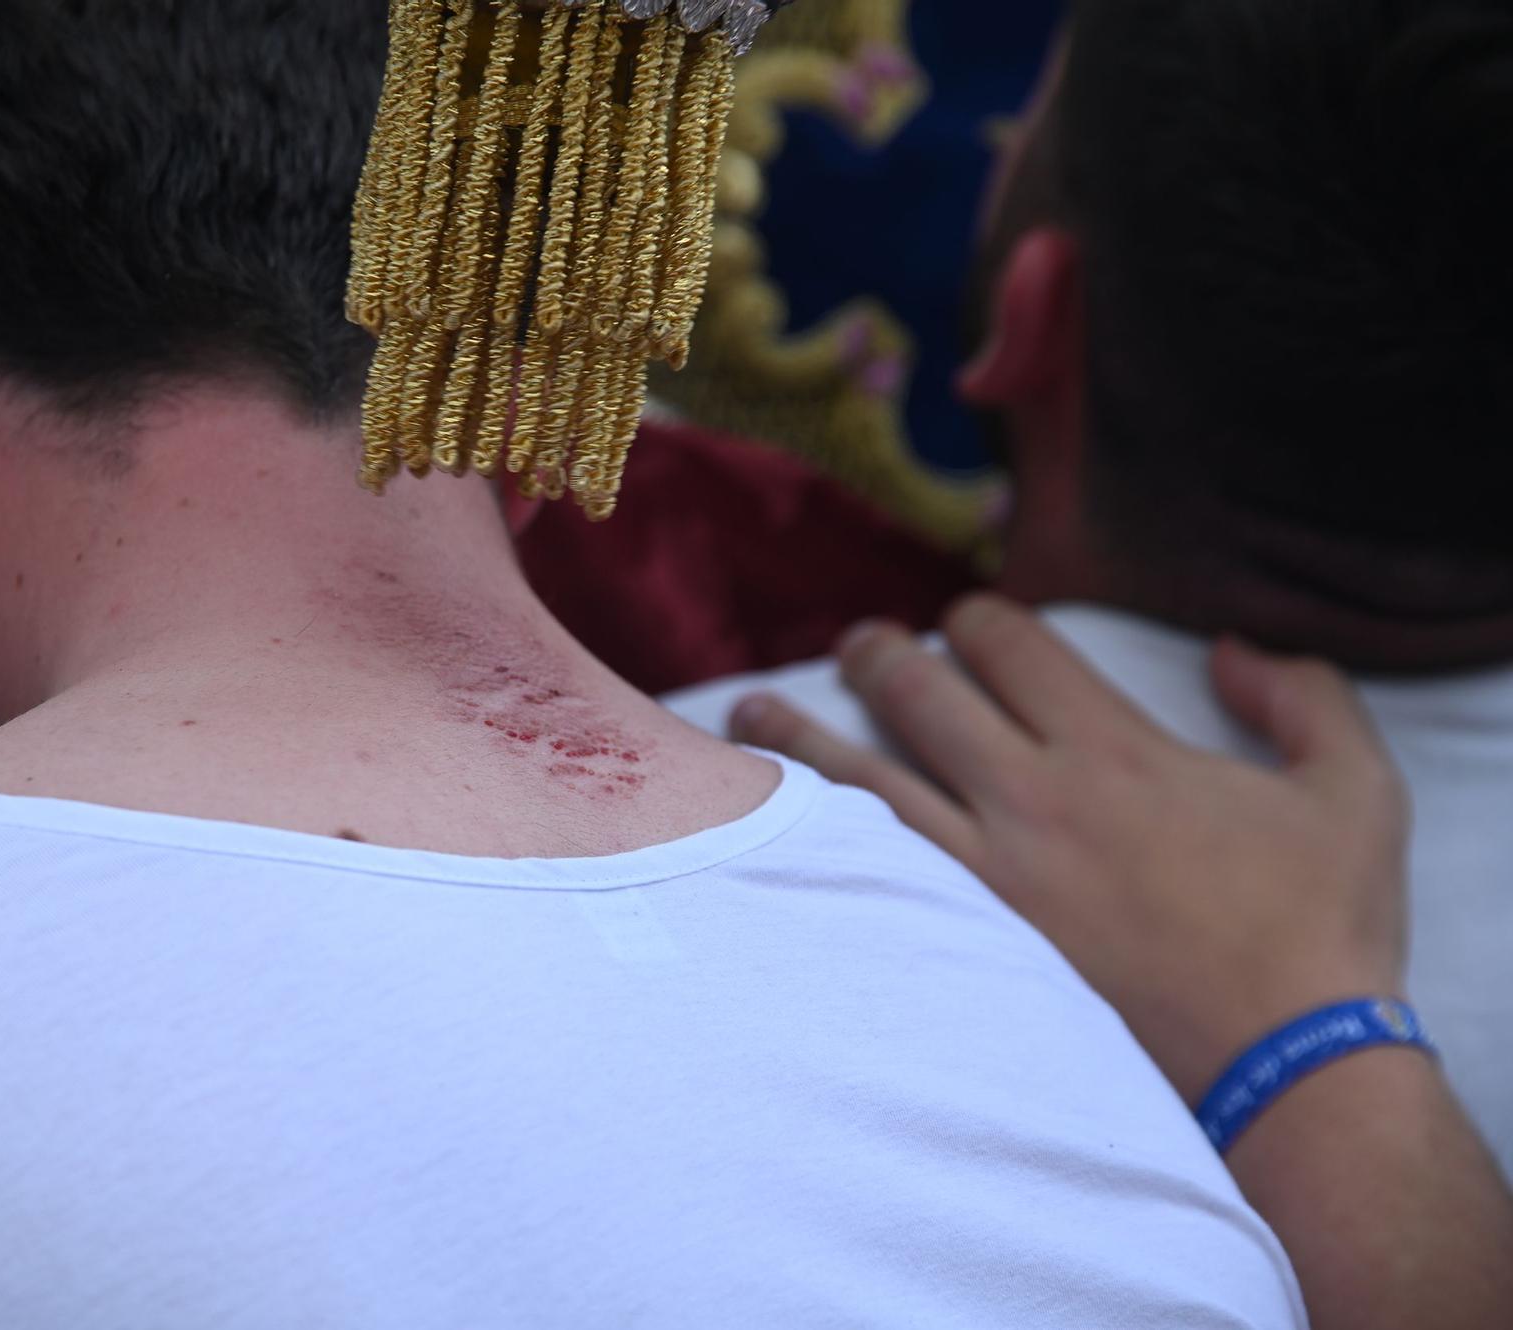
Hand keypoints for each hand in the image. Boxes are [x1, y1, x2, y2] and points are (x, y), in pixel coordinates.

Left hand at [730, 594, 1409, 1104]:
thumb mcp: (1355, 792)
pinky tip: (767, 834)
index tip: (970, 626)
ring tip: (747, 713)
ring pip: (858, 781)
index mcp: (1115, 749)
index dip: (980, 617)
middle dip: (879, 653)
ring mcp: (986, 880)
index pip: (1009, 641)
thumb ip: (1303, 696)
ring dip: (797, 736)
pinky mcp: (961, 953)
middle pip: (918, 691)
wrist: (1284, 1077)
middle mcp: (1032, 800)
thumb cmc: (1319, 935)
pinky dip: (809, 844)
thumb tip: (1231, 647)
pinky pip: (862, 878)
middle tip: (858, 646)